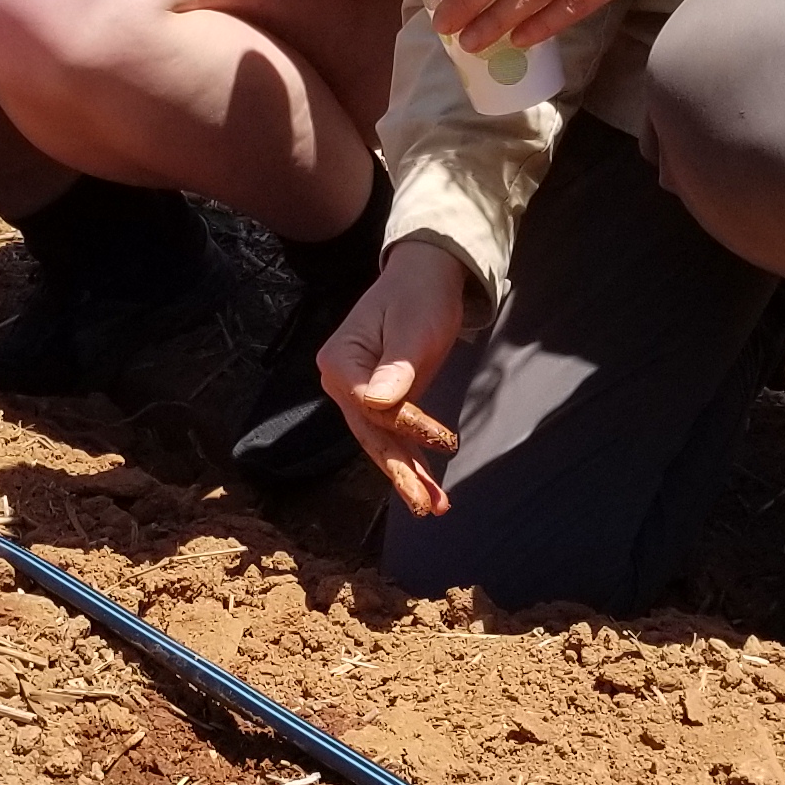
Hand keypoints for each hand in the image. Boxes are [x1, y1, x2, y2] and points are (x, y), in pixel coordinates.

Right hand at [319, 234, 472, 515]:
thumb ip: (397, 366)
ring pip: (383, 443)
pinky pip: (395, 437)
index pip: (371, 407)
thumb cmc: (418, 295)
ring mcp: (359, 395)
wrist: (426, 278)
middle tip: (426, 505)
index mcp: (340, 361)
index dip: (407, 425)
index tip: (445, 438)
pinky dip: (413, 461)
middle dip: (401, 472)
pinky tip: (431, 489)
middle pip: (371, 434)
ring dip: (410, 475)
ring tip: (434, 506)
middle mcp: (342, 382)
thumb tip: (379, 402)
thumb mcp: (413, 327)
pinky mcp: (382, 402)